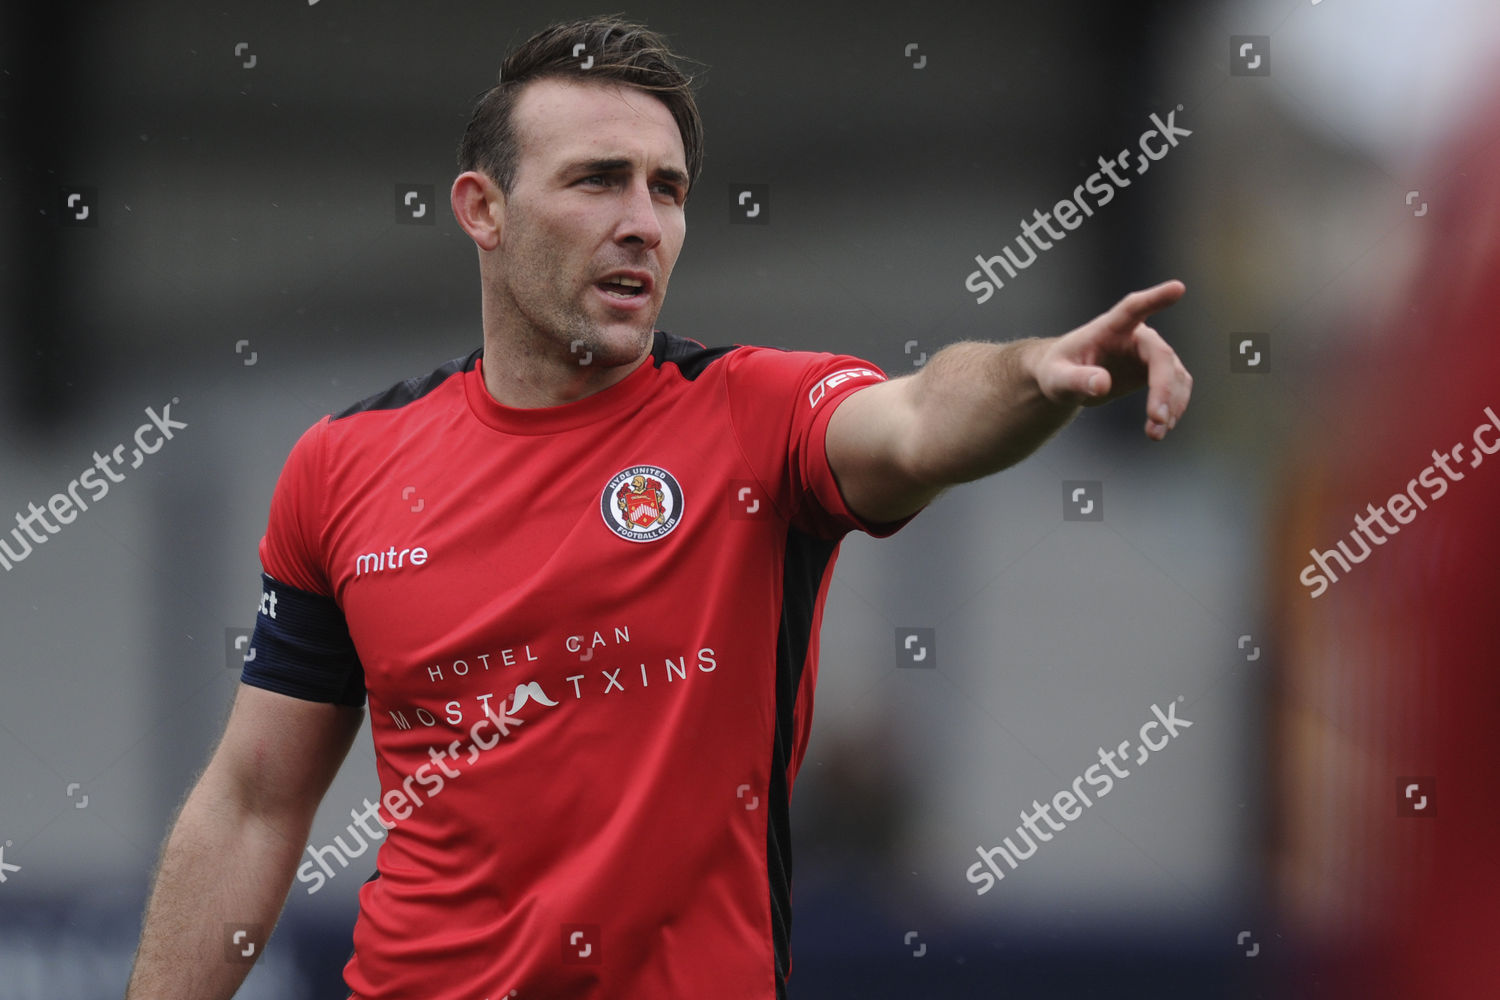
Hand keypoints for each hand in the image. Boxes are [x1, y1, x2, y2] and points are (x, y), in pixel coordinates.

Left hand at [1031, 279, 1192, 439]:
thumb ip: (1076, 380)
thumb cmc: (1057, 371)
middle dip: (1163, 388)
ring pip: (1175, 375)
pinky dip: (1172, 408)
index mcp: (1110, 327)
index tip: (1178, 288)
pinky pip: (1175, 388)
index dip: (1155, 298)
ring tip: (1155, 434)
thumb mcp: (1057, 379)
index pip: (1134, 308)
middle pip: (1161, 356)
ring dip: (1171, 404)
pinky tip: (1159, 429)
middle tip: (1157, 419)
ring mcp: (1150, 353)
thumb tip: (1102, 384)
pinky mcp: (1156, 372)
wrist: (1066, 378)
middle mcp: (1136, 336)